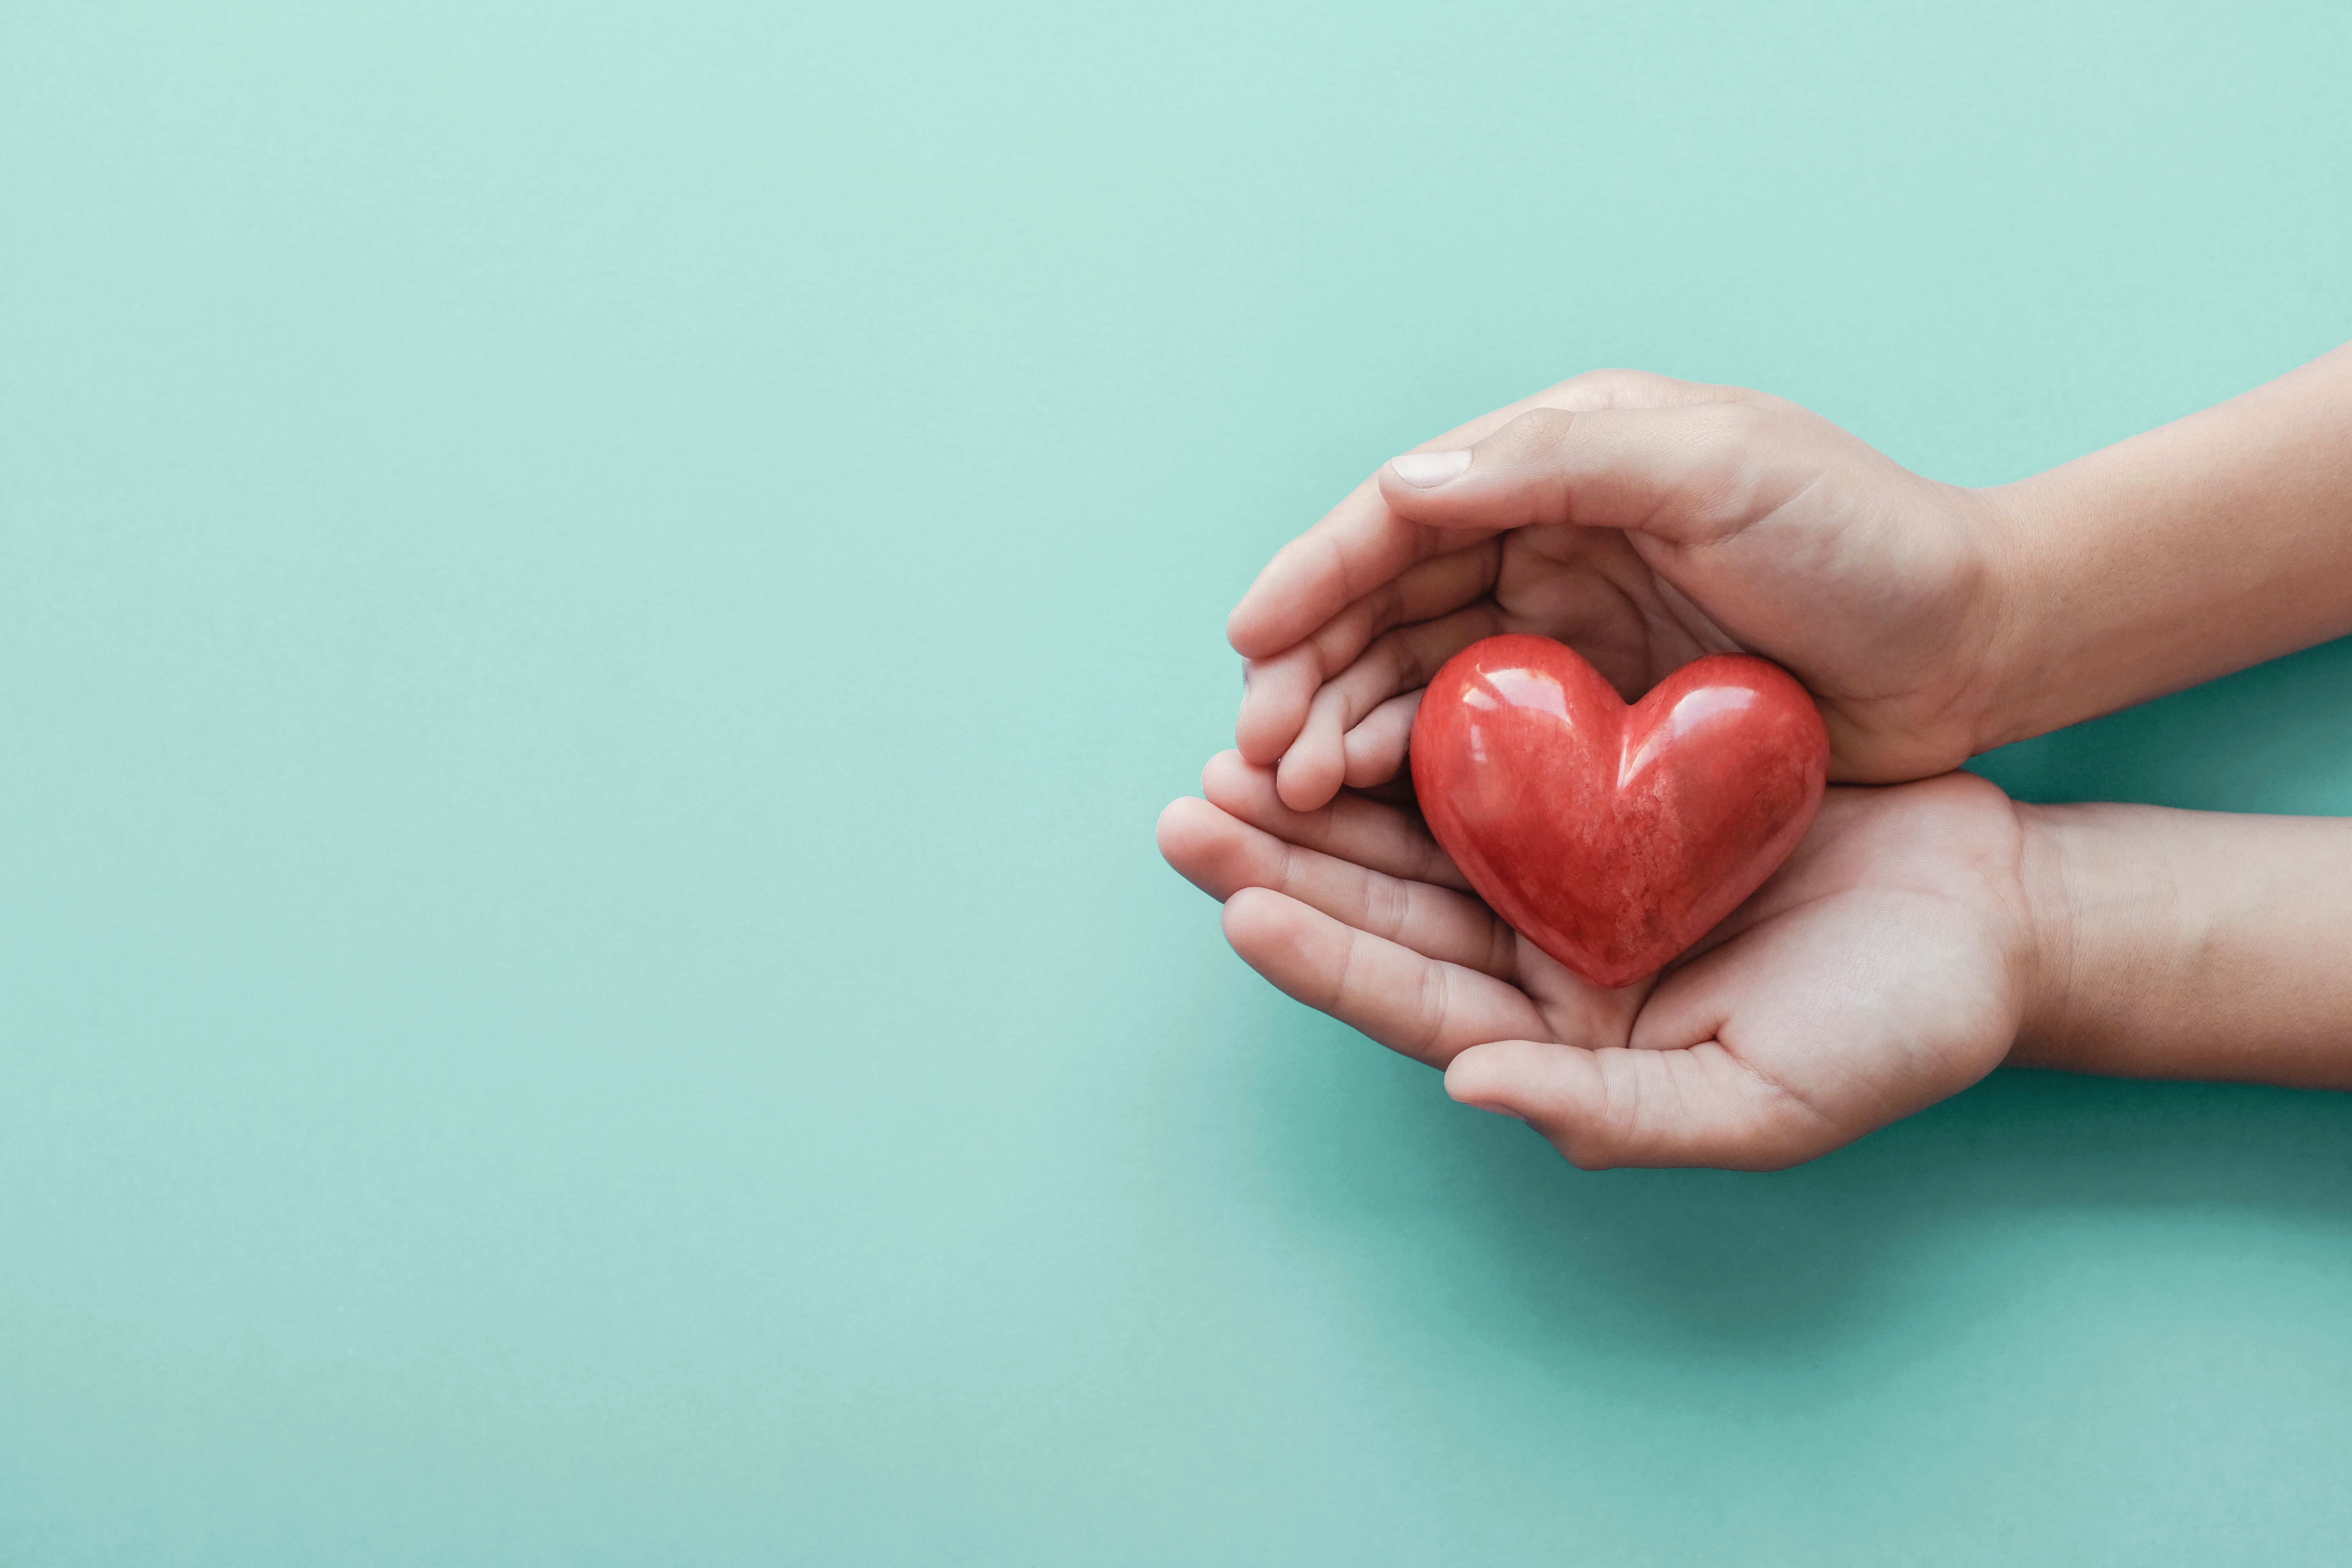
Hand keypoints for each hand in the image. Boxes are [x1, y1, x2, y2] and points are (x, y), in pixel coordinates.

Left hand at [1156, 754, 2040, 1169]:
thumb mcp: (1762, 1099)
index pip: (1416, 1004)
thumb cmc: (1898, 1027)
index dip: (1324, 959)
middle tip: (1185, 813)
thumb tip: (1471, 1087)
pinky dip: (1421, 736)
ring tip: (1228, 754)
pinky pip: (1492, 770)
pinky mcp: (1607, 803)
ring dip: (1322, 800)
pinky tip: (1354, 696)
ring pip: (1417, 838)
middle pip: (1387, 915)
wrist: (1990, 918)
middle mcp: (1546, 968)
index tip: (1237, 904)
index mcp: (1565, 1044)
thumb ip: (1614, 1110)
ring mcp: (1571, 883)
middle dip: (1281, 865)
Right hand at [1227, 371, 2018, 804]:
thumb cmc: (1867, 540)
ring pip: (1415, 679)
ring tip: (1293, 792)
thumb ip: (1563, 461)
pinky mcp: (1596, 718)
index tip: (1248, 641)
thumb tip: (1401, 484)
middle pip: (1388, 605)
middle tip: (1256, 754)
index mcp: (1565, 459)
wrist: (1981, 644)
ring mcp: (1568, 632)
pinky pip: (1477, 742)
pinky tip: (1368, 807)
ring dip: (1342, 729)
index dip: (1315, 575)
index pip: (1404, 514)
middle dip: (1308, 673)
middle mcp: (1548, 539)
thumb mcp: (1721, 467)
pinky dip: (1412, 771)